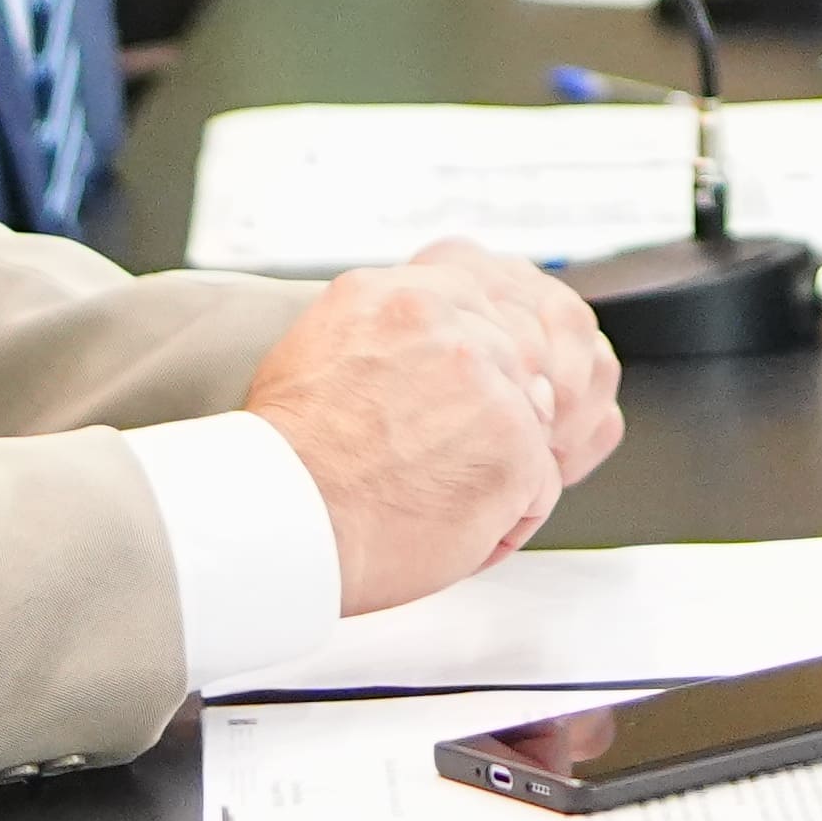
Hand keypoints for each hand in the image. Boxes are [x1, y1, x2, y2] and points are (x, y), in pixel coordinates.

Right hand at [245, 241, 624, 609]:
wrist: (283, 520)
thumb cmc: (286, 463)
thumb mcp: (319, 352)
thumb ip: (386, 334)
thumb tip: (423, 347)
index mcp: (396, 296)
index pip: (477, 308)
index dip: (470, 369)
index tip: (442, 408)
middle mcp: (446, 324)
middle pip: (511, 363)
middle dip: (487, 416)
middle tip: (428, 461)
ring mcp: (488, 382)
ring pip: (529, 424)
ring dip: (493, 468)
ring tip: (427, 496)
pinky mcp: (515, 446)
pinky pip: (539, 485)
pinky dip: (505, 518)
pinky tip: (448, 524)